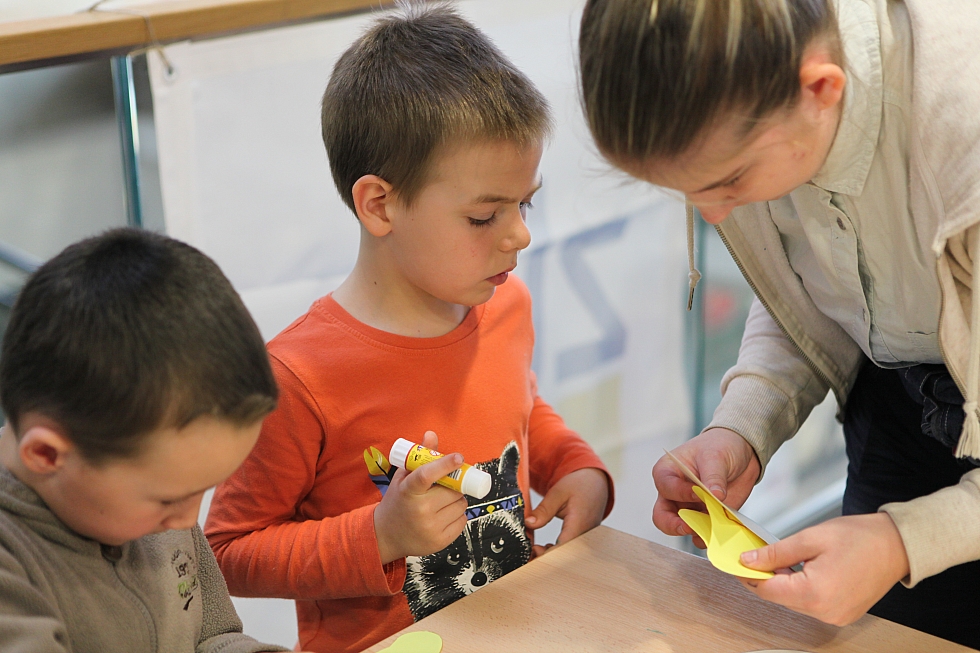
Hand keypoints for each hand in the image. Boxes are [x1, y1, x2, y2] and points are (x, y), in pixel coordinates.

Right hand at [374, 431, 467, 563]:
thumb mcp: (403, 478)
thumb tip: (431, 434)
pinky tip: (443, 515)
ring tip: (442, 502)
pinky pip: (462, 521)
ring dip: (457, 500)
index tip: (458, 457)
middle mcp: (419, 511)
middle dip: (453, 486)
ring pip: (460, 505)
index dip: (444, 465)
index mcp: (407, 491)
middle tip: (445, 486)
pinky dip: (457, 515)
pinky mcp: (440, 542)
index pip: (426, 475)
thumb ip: (419, 458)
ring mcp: (430, 528)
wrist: (386, 536)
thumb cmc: (397, 502)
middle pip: (452, 490)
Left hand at [526, 467, 608, 556]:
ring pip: (568, 553)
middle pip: (566, 555)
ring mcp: (587, 538)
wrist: (595, 482)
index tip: (533, 549)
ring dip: (552, 554)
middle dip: (547, 557)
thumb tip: (528, 523)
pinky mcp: (584, 538)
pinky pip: (571, 549)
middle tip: (532, 550)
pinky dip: (558, 550)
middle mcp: (586, 535)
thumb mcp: (557, 493)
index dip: (547, 553)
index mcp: (580, 524)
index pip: (563, 548)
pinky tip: (547, 547)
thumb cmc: (579, 485)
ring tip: (536, 549)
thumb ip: (543, 510)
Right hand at [652, 428, 759, 546]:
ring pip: (683, 529)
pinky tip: (724, 529)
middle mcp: (673, 494)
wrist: (741, 453)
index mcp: (667, 472)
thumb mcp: (715, 456)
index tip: (699, 493)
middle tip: (692, 527)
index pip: (666, 488)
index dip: (681, 493)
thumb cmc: (719, 447)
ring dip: (699, 531)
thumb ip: (713, 477)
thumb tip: (715, 495)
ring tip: (715, 527)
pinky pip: (704, 534)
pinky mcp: (706, 518)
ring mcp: (689, 508)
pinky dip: (713, 536)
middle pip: (662, 517)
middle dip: (676, 525)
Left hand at [738, 513, 909, 625]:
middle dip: (767, 576)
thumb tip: (749, 561)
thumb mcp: (810, 538)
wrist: (896, 545)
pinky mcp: (842, 615)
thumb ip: (775, 552)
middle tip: (761, 554)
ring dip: (785, 582)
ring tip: (789, 558)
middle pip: (779, 597)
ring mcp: (835, 617)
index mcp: (814, 593)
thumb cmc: (860, 538)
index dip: (748, 574)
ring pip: (794, 601)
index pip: (766, 590)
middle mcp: (825, 611)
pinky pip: (811, 604)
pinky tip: (806, 570)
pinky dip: (802, 589)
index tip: (738, 561)